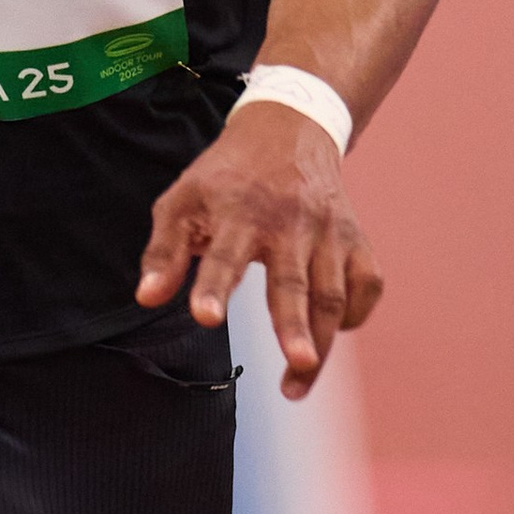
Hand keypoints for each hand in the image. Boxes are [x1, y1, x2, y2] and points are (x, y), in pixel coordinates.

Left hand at [137, 101, 380, 397]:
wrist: (287, 130)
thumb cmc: (224, 177)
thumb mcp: (182, 201)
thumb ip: (164, 252)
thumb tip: (146, 299)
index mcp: (239, 211)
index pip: (225, 254)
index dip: (213, 287)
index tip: (205, 318)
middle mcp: (289, 222)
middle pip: (294, 282)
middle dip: (295, 326)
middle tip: (298, 365)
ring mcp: (328, 231)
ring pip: (333, 294)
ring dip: (321, 342)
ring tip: (297, 383)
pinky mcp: (356, 238)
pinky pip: (367, 284)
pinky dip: (354, 315)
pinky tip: (331, 334)